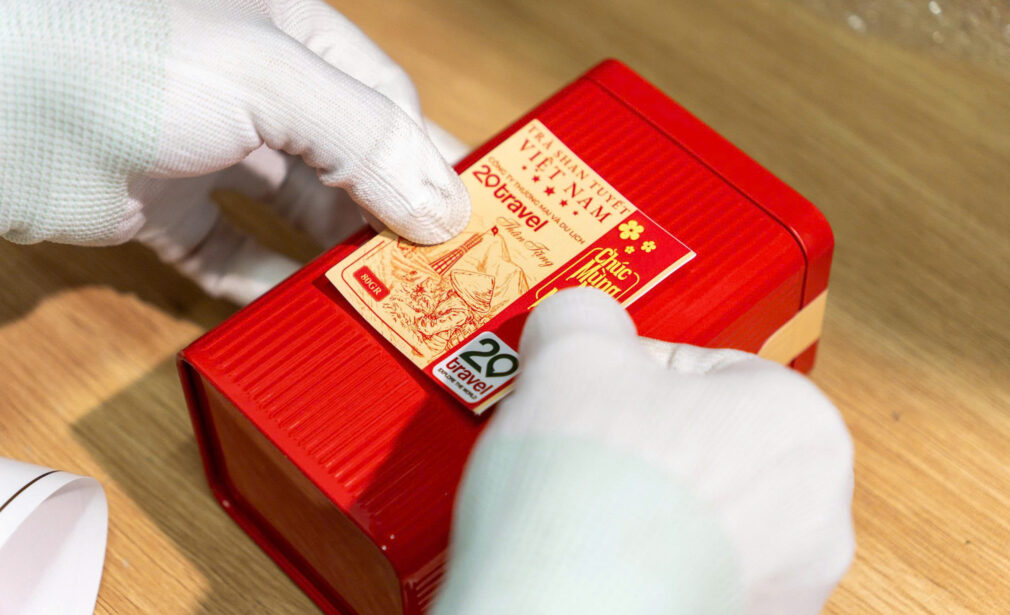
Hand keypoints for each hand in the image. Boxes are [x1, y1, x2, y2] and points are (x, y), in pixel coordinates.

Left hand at [0, 0, 469, 303]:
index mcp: (289, 34)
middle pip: (348, 160)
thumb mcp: (266, 77)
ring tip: (381, 300)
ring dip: (335, 254)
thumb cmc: (116, 47)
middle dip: (391, 214)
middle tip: (436, 272)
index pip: (386, 100)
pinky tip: (298, 309)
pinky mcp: (160, 207)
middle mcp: (253, 90)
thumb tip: (446, 206)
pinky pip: (228, 254)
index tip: (469, 217)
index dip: (430, 157)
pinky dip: (263, 285)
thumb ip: (364, 140)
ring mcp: (204, 149)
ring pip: (293, 211)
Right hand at [433, 288, 854, 614]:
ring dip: (645, 501)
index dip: (630, 372)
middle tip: (583, 442)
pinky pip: (691, 571)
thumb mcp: (571, 351)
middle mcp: (817, 514)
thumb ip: (584, 314)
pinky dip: (648, 561)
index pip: (704, 366)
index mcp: (802, 424)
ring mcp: (785, 586)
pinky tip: (599, 554)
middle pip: (707, 442)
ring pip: (700, 514)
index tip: (594, 389)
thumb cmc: (591, 501)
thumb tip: (579, 320)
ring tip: (585, 503)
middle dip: (641, 437)